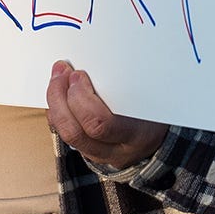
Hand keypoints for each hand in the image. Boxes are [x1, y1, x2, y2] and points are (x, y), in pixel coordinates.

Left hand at [45, 60, 164, 167]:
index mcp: (135, 134)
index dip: (81, 99)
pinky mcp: (89, 152)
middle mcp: (115, 150)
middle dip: (60, 98)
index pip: (100, 124)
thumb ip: (127, 83)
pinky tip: (57, 95)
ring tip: (56, 79)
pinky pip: (65, 134)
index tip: (78, 74)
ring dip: (55, 104)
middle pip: (76, 132)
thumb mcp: (150, 97)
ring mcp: (100, 155)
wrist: (159, 137)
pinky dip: (57, 112)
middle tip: (61, 72)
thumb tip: (96, 58)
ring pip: (66, 135)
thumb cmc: (155, 110)